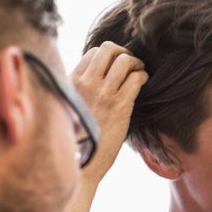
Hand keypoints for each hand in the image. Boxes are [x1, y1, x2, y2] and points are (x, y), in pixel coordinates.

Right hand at [70, 42, 146, 184]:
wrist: (81, 163)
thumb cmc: (77, 137)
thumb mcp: (68, 105)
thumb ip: (79, 89)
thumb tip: (94, 76)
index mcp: (72, 81)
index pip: (93, 52)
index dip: (108, 55)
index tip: (115, 64)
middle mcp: (87, 83)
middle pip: (109, 49)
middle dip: (124, 53)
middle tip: (130, 64)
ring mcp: (104, 94)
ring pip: (125, 60)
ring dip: (137, 63)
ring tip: (138, 72)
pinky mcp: (121, 106)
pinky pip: (136, 79)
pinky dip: (143, 76)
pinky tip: (142, 83)